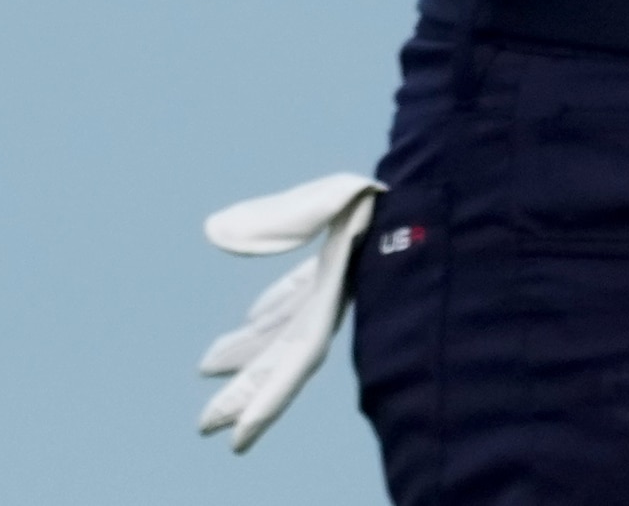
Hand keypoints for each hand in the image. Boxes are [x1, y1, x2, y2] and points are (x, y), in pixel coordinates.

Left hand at [192, 173, 379, 454]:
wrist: (424, 188)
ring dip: (250, 352)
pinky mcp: (334, 266)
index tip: (236, 440)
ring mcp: (333, 286)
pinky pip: (298, 298)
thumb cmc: (377, 193)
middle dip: (246, 392)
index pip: (294, 364)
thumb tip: (213, 234)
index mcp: (333, 300)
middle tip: (204, 426)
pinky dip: (272, 312)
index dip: (265, 404)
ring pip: (285, 329)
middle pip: (282, 359)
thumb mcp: (327, 200)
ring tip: (207, 369)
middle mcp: (332, 303)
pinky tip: (252, 316)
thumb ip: (276, 220)